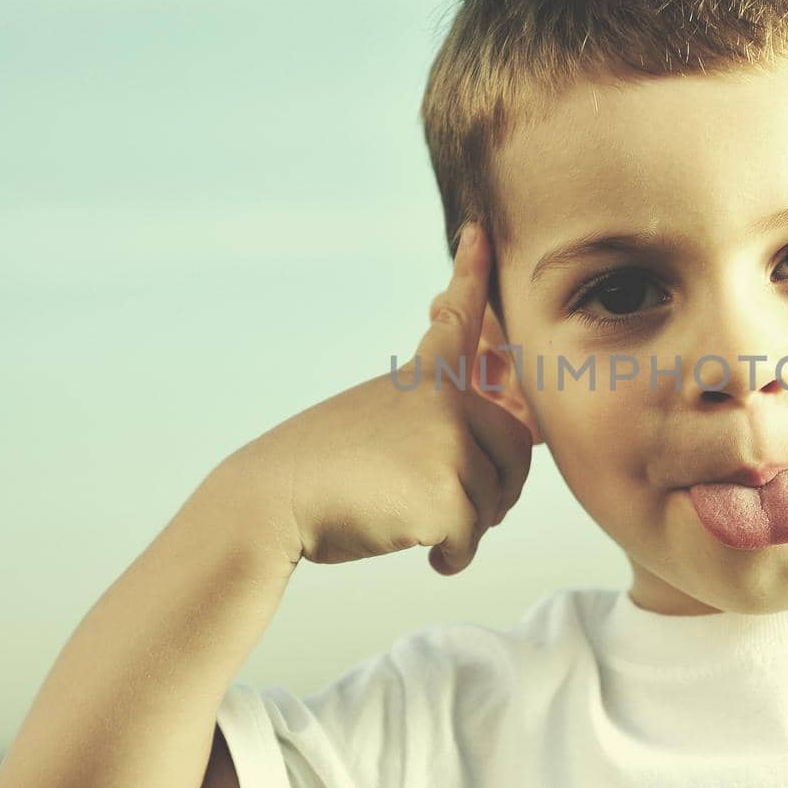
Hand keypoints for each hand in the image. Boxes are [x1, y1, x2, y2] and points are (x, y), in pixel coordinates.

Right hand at [230, 221, 532, 571]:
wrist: (270, 501)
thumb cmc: (323, 474)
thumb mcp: (379, 422)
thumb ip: (436, 419)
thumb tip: (507, 431)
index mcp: (422, 376)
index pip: (459, 318)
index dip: (472, 273)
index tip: (477, 231)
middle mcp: (443, 398)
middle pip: (517, 450)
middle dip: (495, 490)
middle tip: (449, 506)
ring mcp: (449, 441)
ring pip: (498, 499)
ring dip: (465, 527)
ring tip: (415, 522)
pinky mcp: (448, 492)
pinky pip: (475, 536)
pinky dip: (452, 556)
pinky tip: (425, 554)